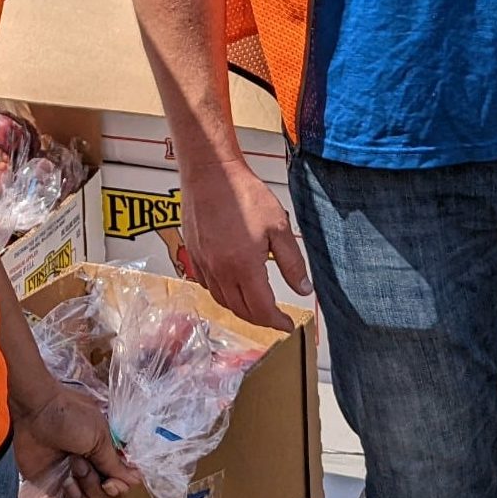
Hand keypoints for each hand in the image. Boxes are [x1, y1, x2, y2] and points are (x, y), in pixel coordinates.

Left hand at [12, 382, 135, 497]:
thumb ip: (114, 464)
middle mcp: (93, 468)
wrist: (35, 411)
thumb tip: (135, 482)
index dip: (120, 486)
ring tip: (71, 465)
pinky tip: (67, 486)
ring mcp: (74, 478)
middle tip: (80, 461)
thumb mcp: (99, 436)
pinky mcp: (54, 487)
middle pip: (108, 495)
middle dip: (96, 482)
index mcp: (106, 453)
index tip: (110, 481)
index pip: (123, 481)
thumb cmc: (70, 416)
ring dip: (84, 487)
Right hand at [177, 157, 310, 332]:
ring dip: (242, 310)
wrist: (211, 173)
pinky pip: (208, 286)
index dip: (277, 322)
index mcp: (244, 267)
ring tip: (257, 306)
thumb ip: (292, 262)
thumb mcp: (279, 227)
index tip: (288, 325)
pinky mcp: (194, 255)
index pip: (262, 310)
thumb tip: (302, 289)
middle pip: (241, 310)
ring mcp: (204, 264)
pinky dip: (222, 295)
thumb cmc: (243, 194)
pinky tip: (231, 287)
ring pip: (223, 301)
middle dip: (261, 320)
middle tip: (275, 319)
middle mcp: (221, 271)